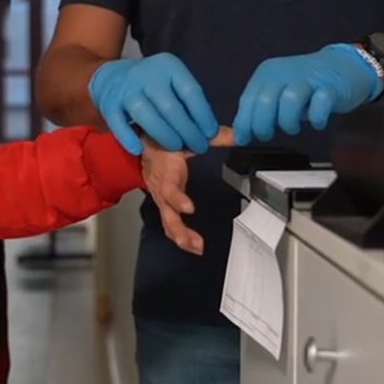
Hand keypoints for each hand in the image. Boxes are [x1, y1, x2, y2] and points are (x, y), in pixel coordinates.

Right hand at [90, 53, 217, 154]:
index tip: (210, 134)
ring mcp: (126, 88)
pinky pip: (120, 125)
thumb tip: (235, 136)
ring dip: (164, 135)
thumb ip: (200, 112)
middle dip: (187, 131)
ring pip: (146, 116)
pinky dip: (130, 139)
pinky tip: (140, 149)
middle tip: (198, 146)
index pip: (191, 92)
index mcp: (169, 67)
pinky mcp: (109, 103)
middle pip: (170, 107)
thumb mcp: (177, 90)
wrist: (113, 77)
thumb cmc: (154, 88)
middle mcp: (147, 74)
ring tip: (176, 147)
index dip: (202, 115)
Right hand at [141, 126, 234, 255]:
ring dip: (181, 236)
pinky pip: (169, 223)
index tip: (189, 209)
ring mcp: (161, 198)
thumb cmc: (165, 140)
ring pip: (167, 221)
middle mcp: (161, 188)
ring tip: (197, 248)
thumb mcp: (186, 135)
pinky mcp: (163, 204)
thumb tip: (238, 135)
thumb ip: (214, 136)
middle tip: (196, 242)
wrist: (144, 144)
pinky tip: (192, 245)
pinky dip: (179, 236)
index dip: (177, 198)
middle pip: (167, 212)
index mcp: (166, 170)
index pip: (168, 187)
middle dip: (180, 229)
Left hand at [233, 44, 380, 144]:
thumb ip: (258, 110)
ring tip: (293, 127)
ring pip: (290, 101)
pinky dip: (317, 118)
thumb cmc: (306, 85)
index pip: (248, 100)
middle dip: (263, 125)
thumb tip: (240, 134)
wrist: (343, 65)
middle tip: (269, 135)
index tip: (244, 139)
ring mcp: (308, 79)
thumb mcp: (277, 93)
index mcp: (267, 74)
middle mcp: (284, 73)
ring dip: (288, 122)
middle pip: (265, 101)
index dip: (244, 123)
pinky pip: (320, 103)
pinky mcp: (331, 87)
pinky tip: (317, 122)